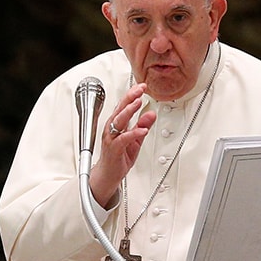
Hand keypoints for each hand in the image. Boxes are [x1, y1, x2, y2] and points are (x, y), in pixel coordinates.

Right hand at [89, 83, 156, 207]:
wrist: (109, 174)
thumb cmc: (119, 155)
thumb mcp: (135, 138)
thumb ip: (143, 125)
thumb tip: (151, 113)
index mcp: (116, 123)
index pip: (124, 105)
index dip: (132, 94)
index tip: (142, 86)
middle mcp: (112, 128)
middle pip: (120, 109)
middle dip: (130, 97)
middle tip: (140, 89)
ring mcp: (111, 138)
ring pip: (119, 121)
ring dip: (129, 111)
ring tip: (139, 103)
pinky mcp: (114, 149)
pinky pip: (123, 139)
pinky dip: (133, 134)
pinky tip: (142, 130)